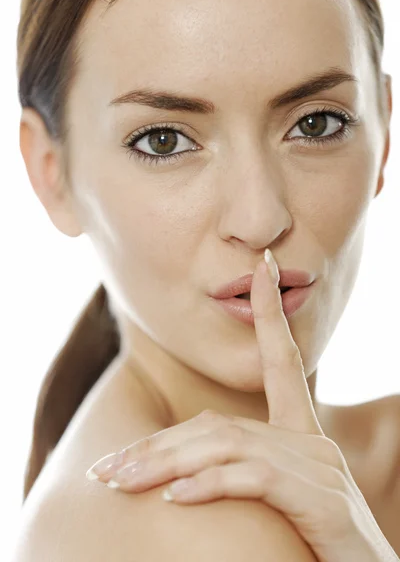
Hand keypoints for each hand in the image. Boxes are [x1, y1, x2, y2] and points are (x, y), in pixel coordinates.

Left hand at [86, 250, 398, 561]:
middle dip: (155, 444)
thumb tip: (184, 473)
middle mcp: (312, 442)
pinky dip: (208, 484)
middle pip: (218, 424)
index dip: (270, 315)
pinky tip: (172, 498)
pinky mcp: (319, 499)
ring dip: (164, 464)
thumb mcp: (280, 498)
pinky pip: (251, 478)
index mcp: (303, 434)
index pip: (283, 361)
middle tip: (105, 466)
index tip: (261, 272)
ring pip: (225, 446)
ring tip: (117, 482)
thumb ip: (244, 472)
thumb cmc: (320, 542)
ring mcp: (318, 467)